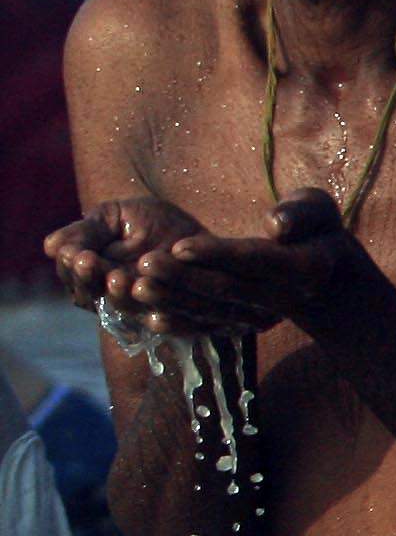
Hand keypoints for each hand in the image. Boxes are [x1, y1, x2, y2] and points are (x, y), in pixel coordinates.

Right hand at [46, 196, 207, 323]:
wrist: (205, 234)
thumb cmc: (155, 221)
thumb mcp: (117, 217)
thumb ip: (86, 232)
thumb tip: (49, 247)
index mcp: (93, 270)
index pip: (72, 273)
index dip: (71, 265)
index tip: (75, 253)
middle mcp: (110, 294)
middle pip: (87, 294)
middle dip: (87, 277)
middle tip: (87, 261)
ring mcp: (139, 308)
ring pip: (119, 306)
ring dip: (115, 292)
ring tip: (116, 276)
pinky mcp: (170, 317)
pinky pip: (158, 318)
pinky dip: (152, 306)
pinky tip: (146, 289)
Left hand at [122, 192, 365, 336]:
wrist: (327, 282)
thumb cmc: (318, 232)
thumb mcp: (320, 211)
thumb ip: (302, 213)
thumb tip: (275, 226)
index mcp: (305, 267)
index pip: (255, 259)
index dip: (216, 254)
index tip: (178, 244)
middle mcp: (283, 296)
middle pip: (227, 287)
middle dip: (183, 277)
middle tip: (142, 263)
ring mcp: (264, 315)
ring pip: (214, 309)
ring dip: (173, 300)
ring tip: (134, 285)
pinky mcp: (246, 325)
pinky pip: (211, 327)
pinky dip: (181, 325)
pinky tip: (148, 317)